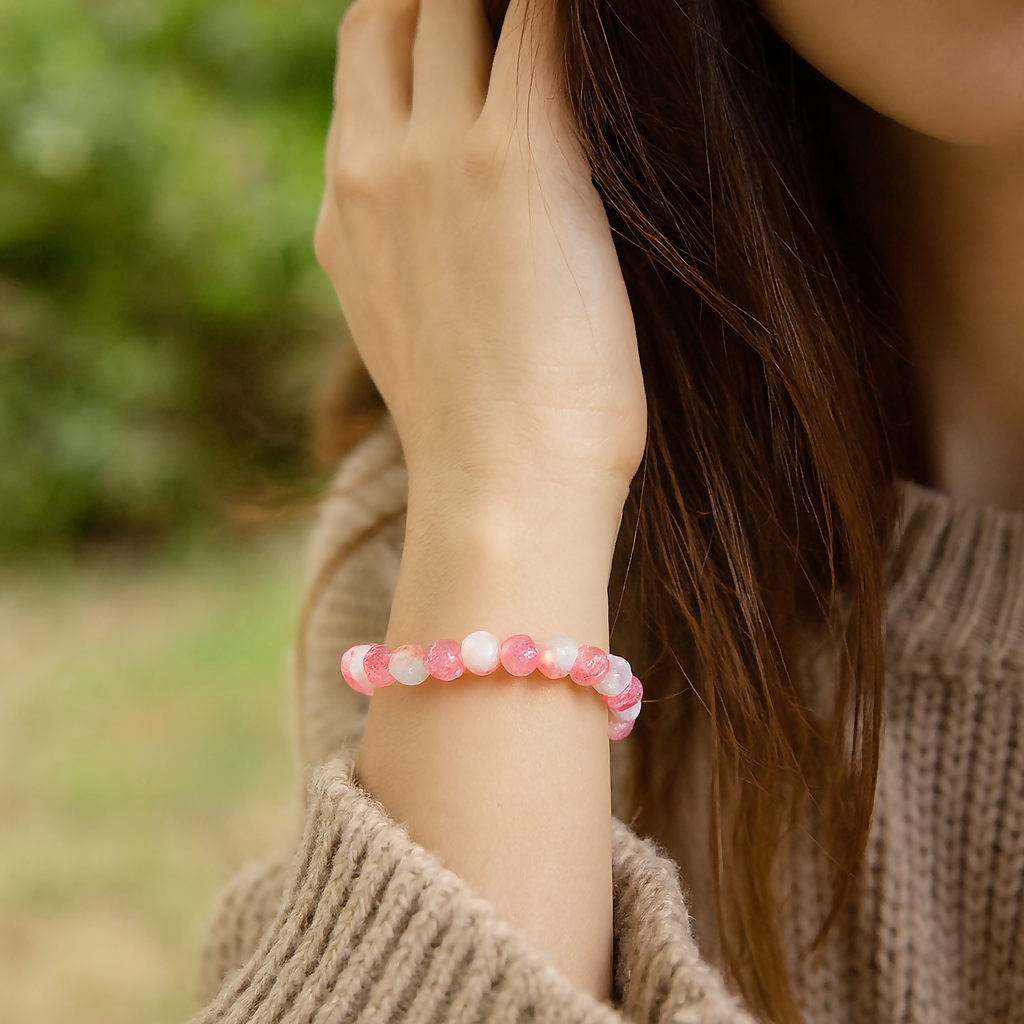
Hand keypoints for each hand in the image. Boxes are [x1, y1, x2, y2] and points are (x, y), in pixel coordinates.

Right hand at [314, 0, 646, 519]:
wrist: (500, 495)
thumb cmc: (486, 440)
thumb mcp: (413, 338)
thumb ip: (411, 265)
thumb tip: (459, 249)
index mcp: (347, 213)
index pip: (363, 70)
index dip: (412, 33)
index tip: (466, 32)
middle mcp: (373, 166)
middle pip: (393, 12)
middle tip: (513, 24)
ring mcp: (434, 152)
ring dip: (504, 3)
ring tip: (561, 35)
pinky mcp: (517, 153)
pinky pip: (543, 18)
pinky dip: (568, 13)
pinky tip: (615, 27)